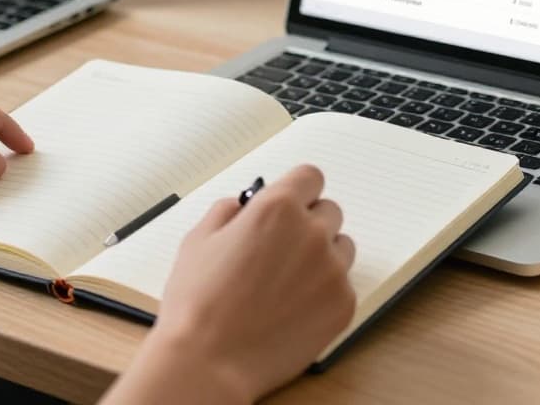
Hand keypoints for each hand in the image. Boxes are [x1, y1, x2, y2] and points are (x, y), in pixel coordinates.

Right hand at [104, 165, 355, 403]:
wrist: (208, 362)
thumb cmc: (197, 303)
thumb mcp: (198, 241)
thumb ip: (227, 212)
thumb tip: (242, 206)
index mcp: (277, 208)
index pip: (310, 177)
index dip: (297, 190)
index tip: (290, 203)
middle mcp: (312, 234)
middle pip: (329, 212)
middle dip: (308, 223)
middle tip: (282, 249)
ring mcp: (332, 271)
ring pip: (341, 248)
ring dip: (321, 256)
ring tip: (287, 282)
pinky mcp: (343, 305)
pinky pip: (343, 285)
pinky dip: (324, 292)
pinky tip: (293, 309)